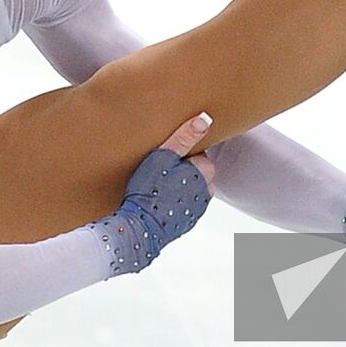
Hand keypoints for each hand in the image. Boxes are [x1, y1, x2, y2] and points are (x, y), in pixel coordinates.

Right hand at [92, 113, 214, 276]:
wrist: (137, 228)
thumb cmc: (148, 189)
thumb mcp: (163, 155)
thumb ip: (185, 136)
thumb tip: (205, 118)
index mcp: (205, 172)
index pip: (199, 153)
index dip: (180, 153)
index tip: (165, 158)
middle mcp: (207, 191)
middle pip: (196, 171)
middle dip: (183, 170)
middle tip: (159, 171)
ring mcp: (198, 209)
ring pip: (191, 188)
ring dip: (179, 185)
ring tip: (157, 186)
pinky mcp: (187, 222)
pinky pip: (183, 205)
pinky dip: (174, 202)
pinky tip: (157, 201)